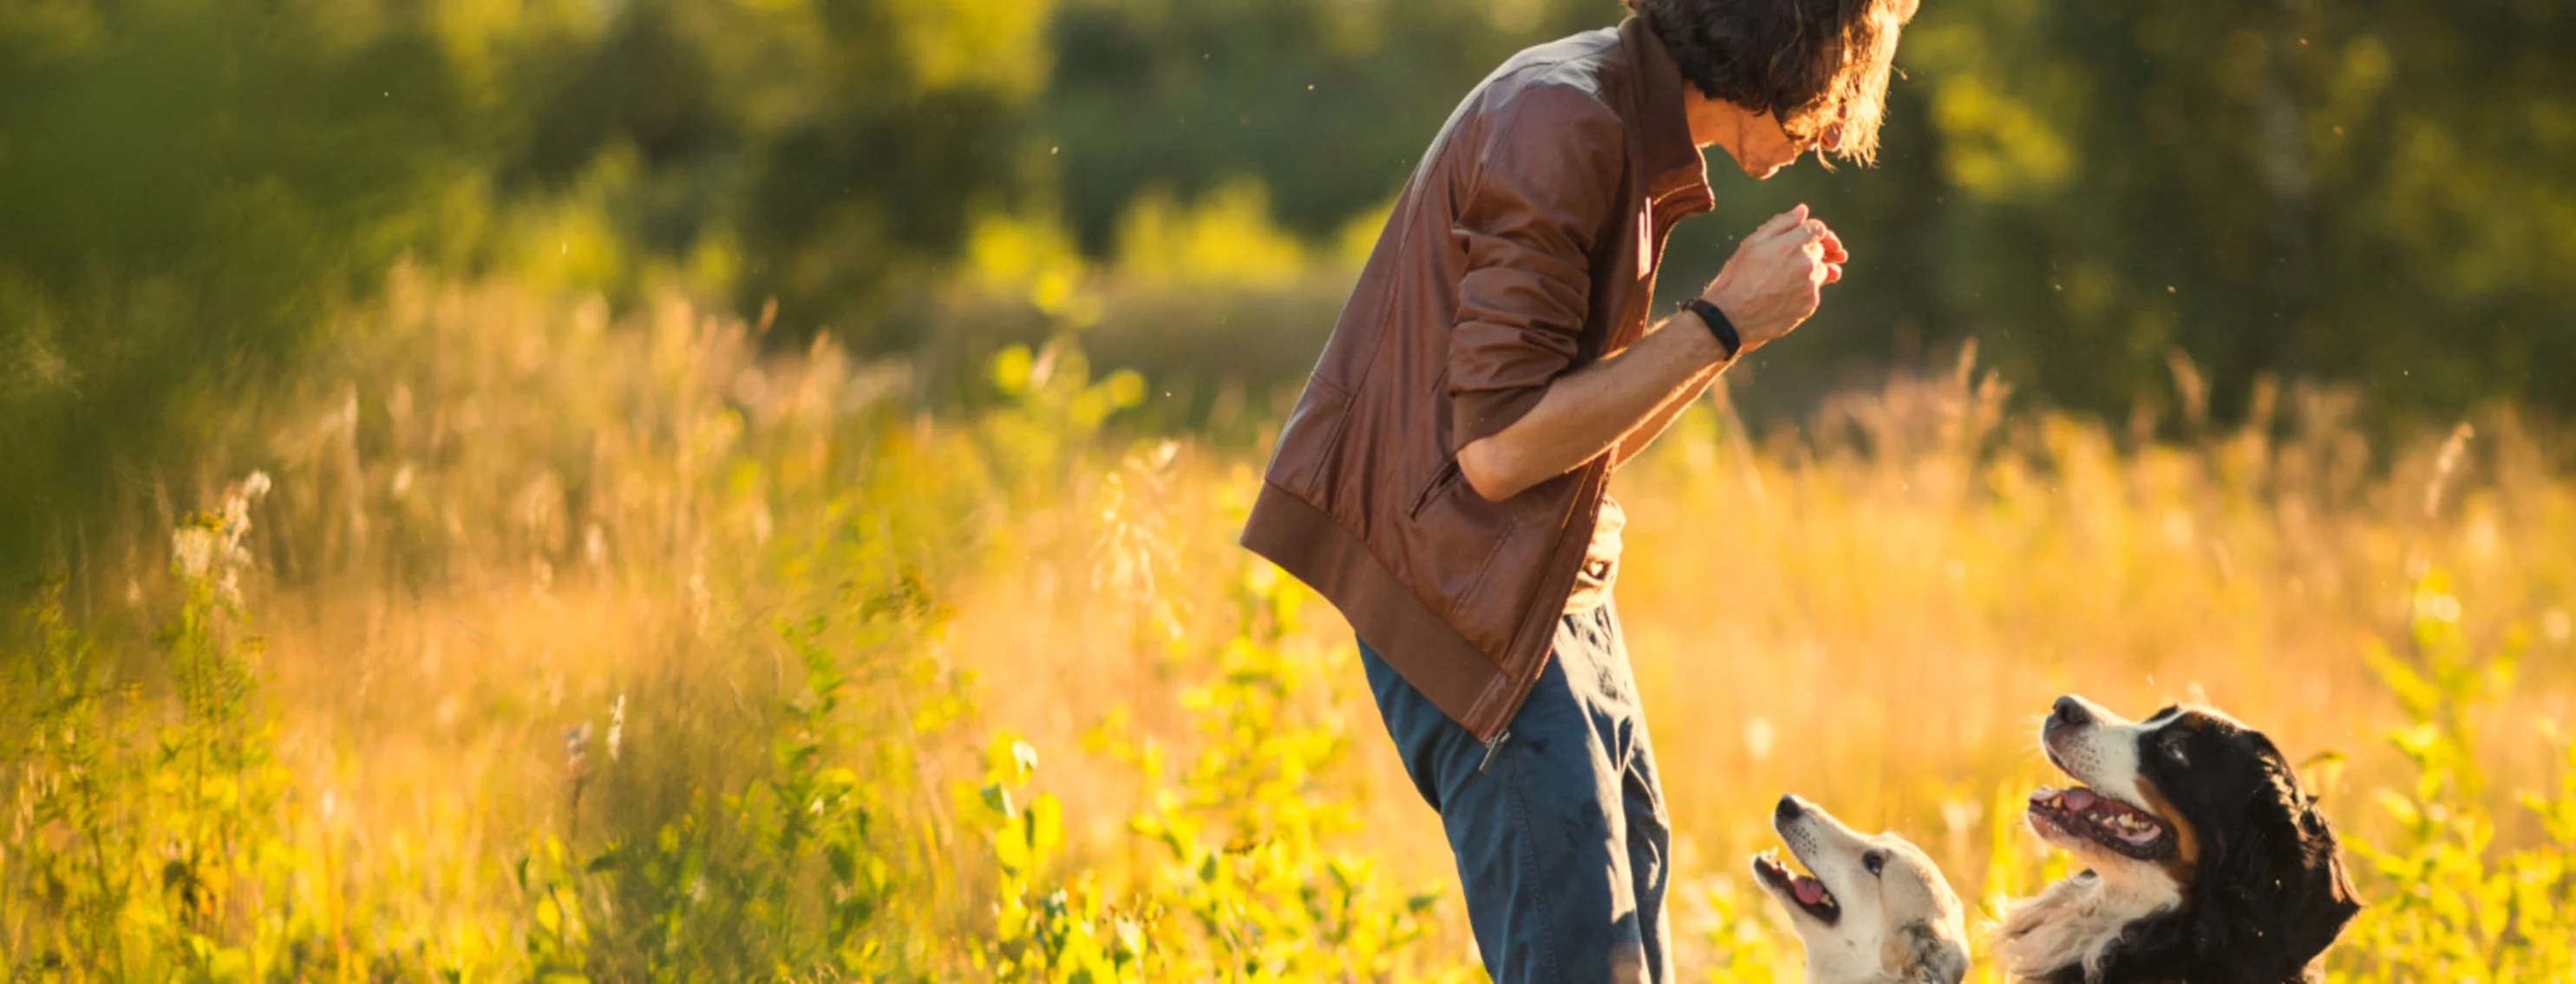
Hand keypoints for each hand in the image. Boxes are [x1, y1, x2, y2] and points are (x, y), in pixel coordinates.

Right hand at [1700, 204, 1846, 354]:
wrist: (1732, 317)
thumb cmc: (1737, 278)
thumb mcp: (1752, 243)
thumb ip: (1781, 224)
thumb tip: (1802, 210)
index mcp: (1792, 244)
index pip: (1818, 229)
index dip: (1814, 230)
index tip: (1810, 235)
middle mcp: (1807, 264)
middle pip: (1822, 249)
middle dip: (1812, 249)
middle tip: (1794, 257)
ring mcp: (1811, 286)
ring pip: (1822, 271)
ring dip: (1812, 269)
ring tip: (1789, 276)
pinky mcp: (1809, 305)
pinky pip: (1814, 291)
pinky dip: (1805, 289)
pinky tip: (1786, 293)